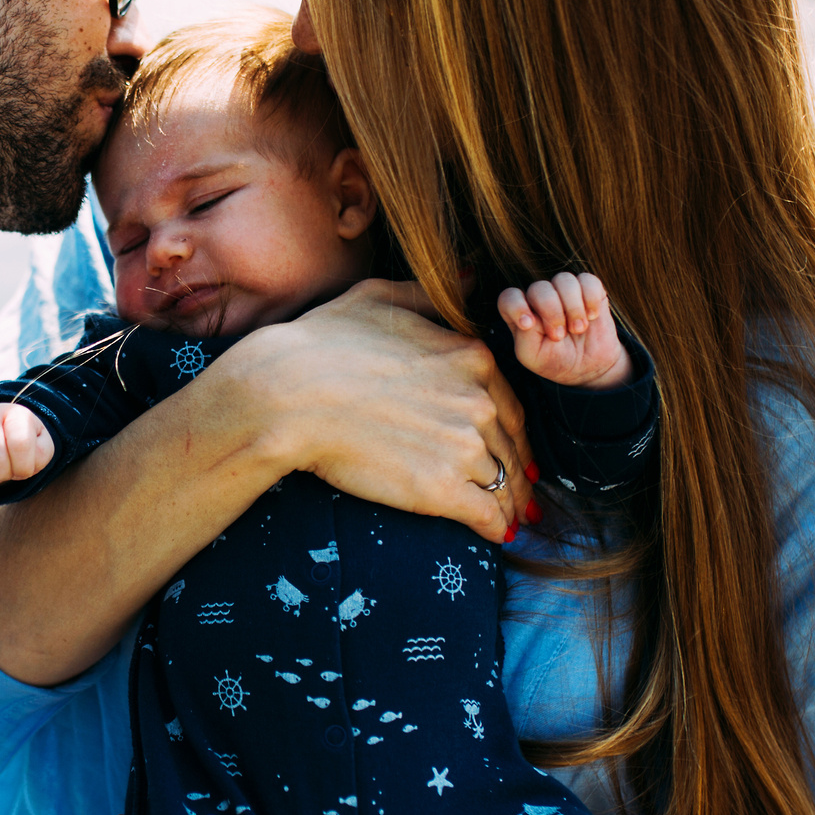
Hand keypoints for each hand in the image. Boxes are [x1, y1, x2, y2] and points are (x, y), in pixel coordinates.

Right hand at [222, 280, 535, 543]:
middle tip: (523, 496)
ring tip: (512, 522)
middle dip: (520, 473)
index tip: (514, 451)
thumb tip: (470, 277)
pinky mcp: (442, 488)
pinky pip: (488, 515)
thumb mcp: (381, 297)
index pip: (510, 405)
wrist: (291, 394)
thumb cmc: (323, 342)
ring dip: (511, 505)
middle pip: (513, 447)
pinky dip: (497, 528)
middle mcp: (479, 400)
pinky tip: (497, 536)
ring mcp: (464, 446)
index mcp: (472, 357)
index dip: (514, 434)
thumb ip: (431, 295)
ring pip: (505, 484)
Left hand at [498, 274, 632, 389]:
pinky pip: (587, 280)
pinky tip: (592, 316)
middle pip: (539, 288)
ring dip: (573, 308)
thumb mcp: (533, 356)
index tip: (528, 325)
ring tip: (579, 329)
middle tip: (560, 336)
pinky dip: (591, 299)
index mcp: (520, 313)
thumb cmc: (555, 361)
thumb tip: (530, 317)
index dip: (516, 306)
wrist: (589, 367)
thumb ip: (524, 335)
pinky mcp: (588, 289)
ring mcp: (563, 291)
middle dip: (552, 313)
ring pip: (564, 280)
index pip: (509, 297)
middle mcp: (540, 298)